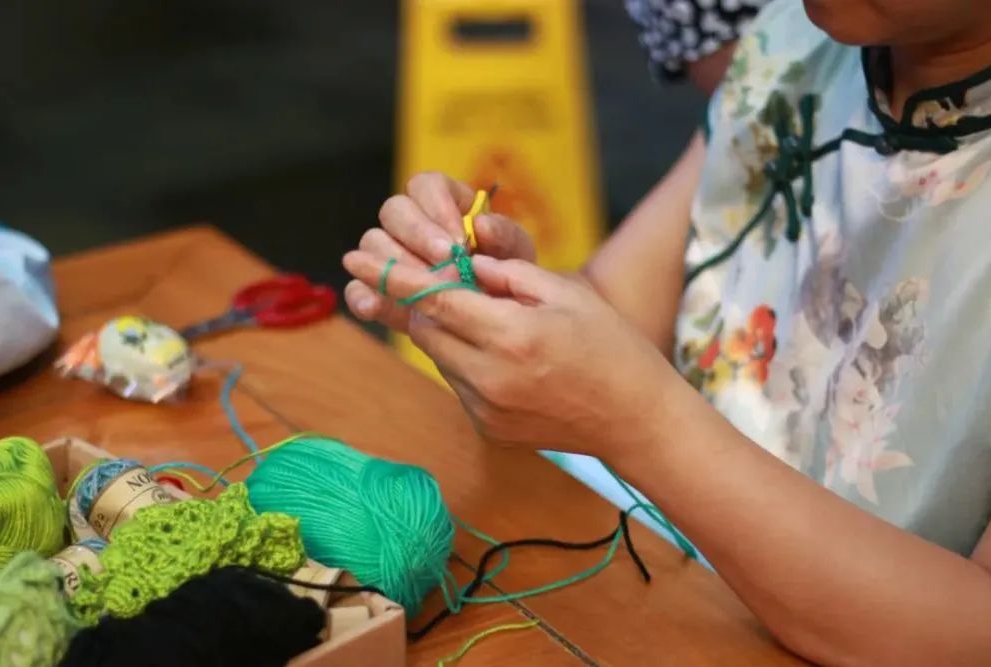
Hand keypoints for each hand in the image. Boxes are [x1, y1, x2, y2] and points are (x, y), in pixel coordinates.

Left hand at [342, 250, 672, 459]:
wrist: (635, 419)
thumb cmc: (610, 346)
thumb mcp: (566, 293)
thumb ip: (507, 275)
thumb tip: (463, 265)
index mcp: (510, 335)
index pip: (432, 298)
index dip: (389, 276)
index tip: (355, 256)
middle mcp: (489, 376)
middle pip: (425, 329)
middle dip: (421, 302)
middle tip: (430, 280)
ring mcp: (486, 408)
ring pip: (439, 357)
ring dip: (446, 332)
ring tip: (489, 324)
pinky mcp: (487, 427)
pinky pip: (457, 383)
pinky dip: (464, 361)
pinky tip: (502, 357)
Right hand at [343, 172, 535, 331]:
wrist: (499, 312)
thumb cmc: (505, 272)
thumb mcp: (515, 253)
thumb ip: (505, 236)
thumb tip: (483, 225)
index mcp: (443, 200)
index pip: (426, 186)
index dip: (438, 207)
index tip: (460, 237)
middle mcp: (410, 222)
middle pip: (394, 211)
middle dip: (418, 235)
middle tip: (444, 261)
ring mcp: (389, 255)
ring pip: (372, 243)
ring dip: (395, 265)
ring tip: (421, 289)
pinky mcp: (379, 289)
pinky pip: (357, 286)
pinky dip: (361, 294)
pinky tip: (373, 306)